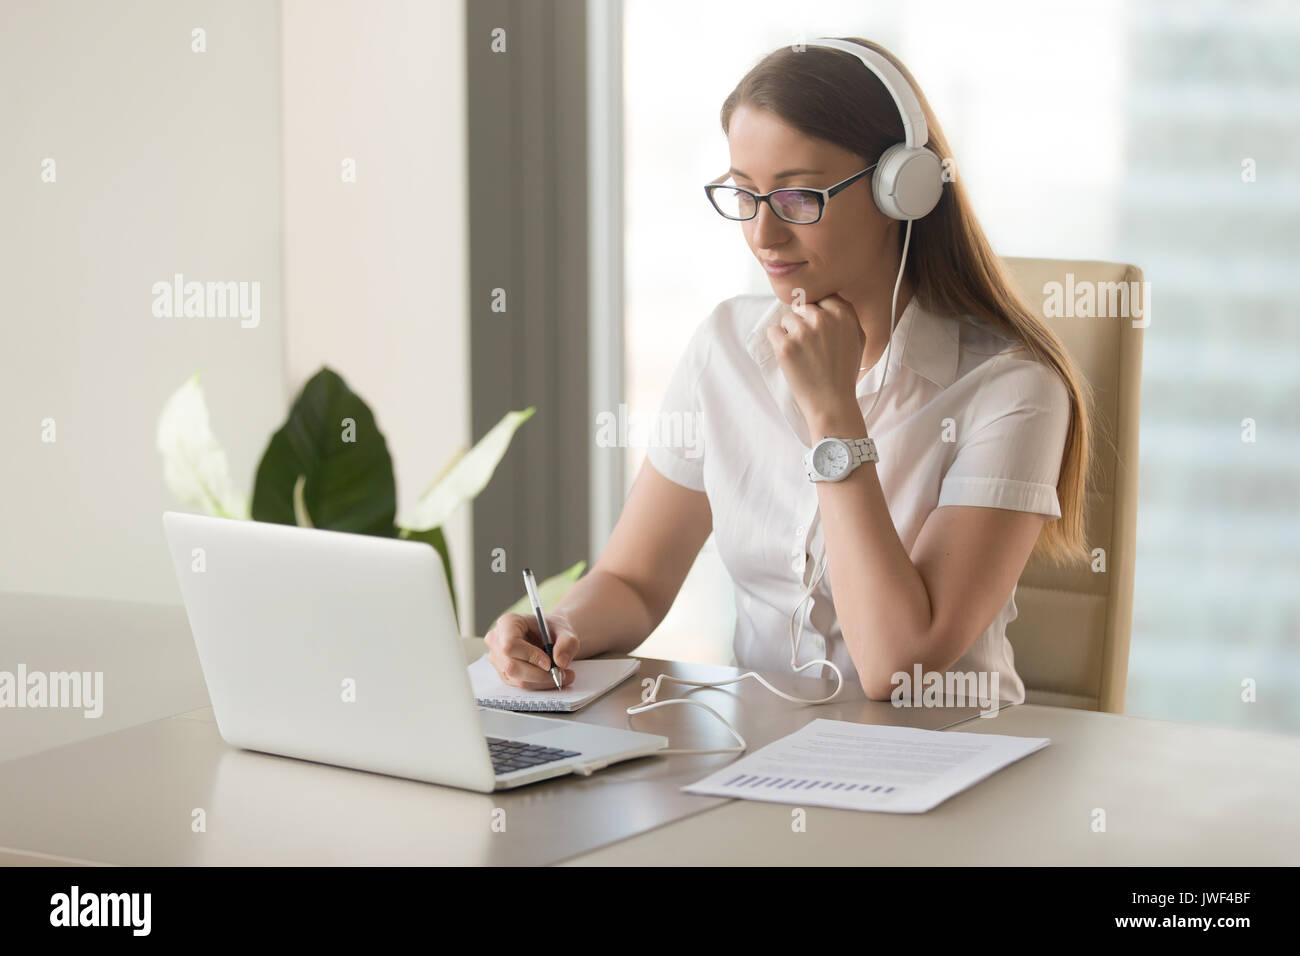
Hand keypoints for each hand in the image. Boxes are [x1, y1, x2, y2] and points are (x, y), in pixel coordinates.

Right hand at [483, 611, 578, 689]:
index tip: (549, 663)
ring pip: (517, 679)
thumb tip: (561, 662)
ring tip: (563, 675)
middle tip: (562, 674)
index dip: (530, 656)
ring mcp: (498, 659)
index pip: (510, 645)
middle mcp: (497, 640)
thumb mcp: (565, 631)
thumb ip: (567, 643)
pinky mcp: (504, 673)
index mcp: (508, 622)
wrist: (549, 635)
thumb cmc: (552, 629)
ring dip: (542, 682)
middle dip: (540, 675)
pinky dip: (540, 684)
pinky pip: (520, 684)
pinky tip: (552, 677)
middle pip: (512, 666)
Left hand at [766, 293, 864, 434]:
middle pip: (802, 306)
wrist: (832, 402)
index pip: (821, 297)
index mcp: (843, 315)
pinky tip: (790, 356)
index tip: (816, 325)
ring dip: (789, 333)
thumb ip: (847, 316)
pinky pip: (773, 331)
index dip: (816, 311)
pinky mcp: (785, 346)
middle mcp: (823, 319)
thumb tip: (829, 300)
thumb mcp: (858, 339)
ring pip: (787, 319)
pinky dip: (777, 342)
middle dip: (802, 322)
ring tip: (802, 353)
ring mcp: (803, 332)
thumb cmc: (844, 373)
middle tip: (809, 345)